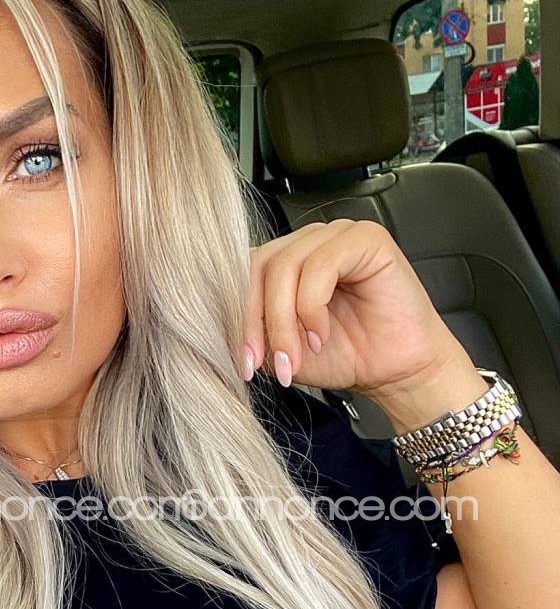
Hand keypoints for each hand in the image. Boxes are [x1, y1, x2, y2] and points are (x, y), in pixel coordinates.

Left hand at [243, 219, 463, 396]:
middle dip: (257, 320)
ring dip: (285, 319)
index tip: (243, 362)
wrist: (394, 373)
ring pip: (285, 267)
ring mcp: (336, 235)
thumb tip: (215, 328)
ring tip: (299, 355)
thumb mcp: (280, 348)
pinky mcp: (365, 238)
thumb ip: (251, 330)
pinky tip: (321, 335)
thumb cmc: (345, 356)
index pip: (243, 271)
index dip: (237, 316)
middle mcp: (309, 242)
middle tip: (269, 363)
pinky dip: (312, 308)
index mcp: (285, 261)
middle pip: (259, 266)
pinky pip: (320, 266)